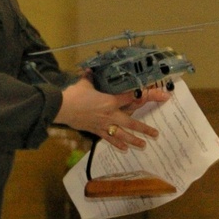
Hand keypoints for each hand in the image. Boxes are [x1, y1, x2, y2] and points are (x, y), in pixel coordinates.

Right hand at [53, 77, 169, 149]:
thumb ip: (90, 77)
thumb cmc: (75, 95)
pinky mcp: (96, 130)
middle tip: (155, 134)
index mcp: (110, 101)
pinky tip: (125, 148)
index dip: (143, 96)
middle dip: (144, 128)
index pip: (130, 98)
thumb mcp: (84, 83)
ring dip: (134, 140)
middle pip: (131, 123)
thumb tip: (89, 69)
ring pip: (122, 134)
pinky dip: (117, 143)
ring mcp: (104, 124)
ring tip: (144, 145)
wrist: (62, 108)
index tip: (155, 96)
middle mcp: (110, 114)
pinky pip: (109, 138)